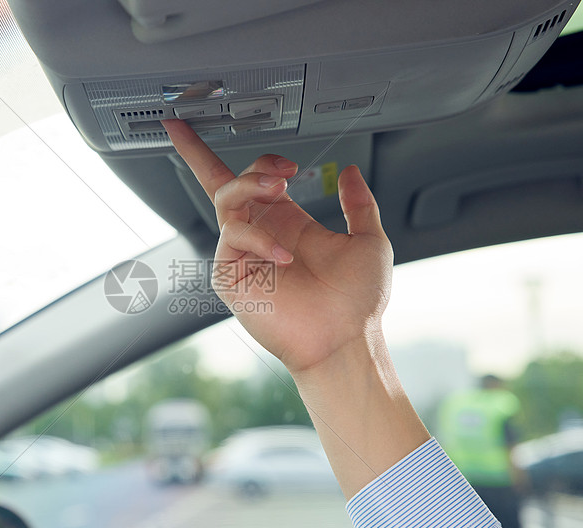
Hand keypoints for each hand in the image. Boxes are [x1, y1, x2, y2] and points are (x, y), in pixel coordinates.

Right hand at [162, 120, 392, 377]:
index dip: (222, 155)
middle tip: (284, 171)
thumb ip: (357, 203)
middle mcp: (260, 235)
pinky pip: (233, 237)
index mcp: (286, 223)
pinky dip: (260, 238)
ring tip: (282, 188)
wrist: (345, 341)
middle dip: (252, 167)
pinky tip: (285, 255)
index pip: (246, 180)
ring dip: (252, 185)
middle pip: (227, 182)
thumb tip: (349, 171)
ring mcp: (243, 254)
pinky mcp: (231, 275)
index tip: (213, 132)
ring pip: (226, 199)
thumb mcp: (368, 241)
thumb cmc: (356, 303)